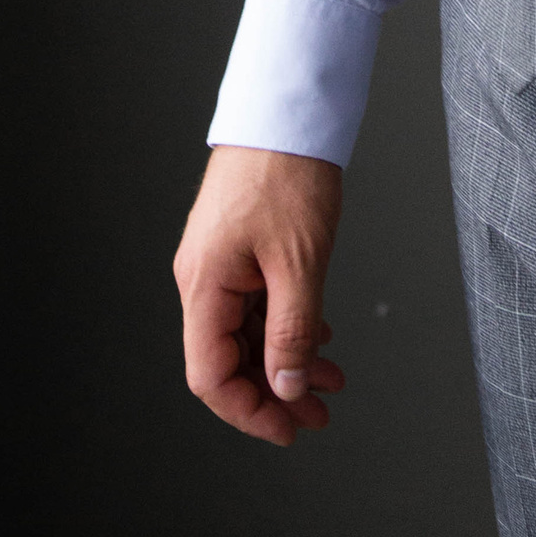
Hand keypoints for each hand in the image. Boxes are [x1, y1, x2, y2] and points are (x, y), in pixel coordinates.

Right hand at [174, 145, 346, 443]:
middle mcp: (204, 278)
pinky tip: (321, 338)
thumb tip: (286, 386)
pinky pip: (258, 304)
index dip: (248, 410)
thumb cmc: (289, 170)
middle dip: (275, 391)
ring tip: (331, 380)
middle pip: (230, 358)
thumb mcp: (300, 261)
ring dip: (288, 360)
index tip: (288, 428)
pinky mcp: (241, 248)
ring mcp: (221, 263)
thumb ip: (292, 330)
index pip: (211, 375)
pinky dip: (289, 326)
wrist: (290, 109)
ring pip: (249, 333)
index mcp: (204, 284)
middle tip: (318, 414)